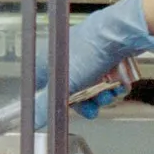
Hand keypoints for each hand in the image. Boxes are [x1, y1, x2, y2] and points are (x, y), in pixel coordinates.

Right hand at [34, 0, 153, 125]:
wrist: (122, 33)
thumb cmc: (91, 50)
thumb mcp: (67, 83)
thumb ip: (46, 104)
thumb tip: (32, 120)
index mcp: (50, 58)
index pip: (43, 85)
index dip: (53, 100)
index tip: (63, 110)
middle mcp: (66, 55)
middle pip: (71, 89)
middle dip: (85, 102)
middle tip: (93, 108)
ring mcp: (86, 54)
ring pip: (90, 85)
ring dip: (101, 95)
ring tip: (109, 94)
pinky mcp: (104, 53)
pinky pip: (105, 76)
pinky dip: (112, 85)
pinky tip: (118, 85)